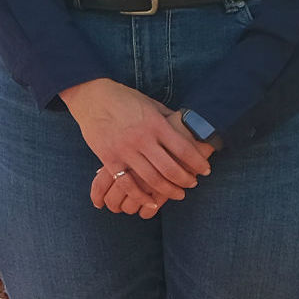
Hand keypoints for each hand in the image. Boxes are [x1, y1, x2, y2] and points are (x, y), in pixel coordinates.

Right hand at [60, 79, 210, 209]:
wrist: (93, 97)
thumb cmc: (125, 98)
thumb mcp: (151, 104)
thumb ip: (167, 119)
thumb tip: (187, 127)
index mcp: (156, 123)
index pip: (183, 149)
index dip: (198, 162)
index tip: (206, 170)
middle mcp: (142, 138)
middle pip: (170, 168)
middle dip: (186, 180)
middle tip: (192, 184)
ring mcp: (125, 150)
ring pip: (152, 179)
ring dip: (168, 191)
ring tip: (178, 194)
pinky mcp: (109, 159)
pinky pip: (128, 184)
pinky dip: (141, 197)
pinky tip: (151, 202)